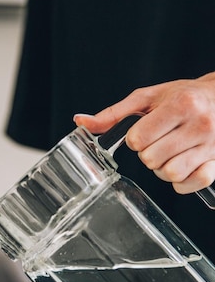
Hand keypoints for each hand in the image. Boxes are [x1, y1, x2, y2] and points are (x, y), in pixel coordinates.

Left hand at [73, 72, 214, 193]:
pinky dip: (181, 182)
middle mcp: (198, 125)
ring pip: (170, 174)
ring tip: (169, 154)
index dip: (135, 139)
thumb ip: (114, 114)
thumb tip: (81, 122)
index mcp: (180, 105)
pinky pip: (190, 184)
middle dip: (148, 154)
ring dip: (162, 169)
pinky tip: (182, 167)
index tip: (143, 132)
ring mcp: (210, 146)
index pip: (139, 138)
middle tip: (158, 142)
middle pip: (151, 159)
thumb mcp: (148, 98)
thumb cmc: (184, 97)